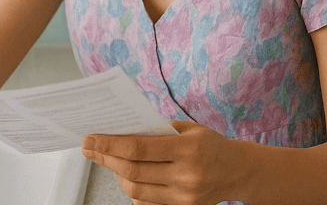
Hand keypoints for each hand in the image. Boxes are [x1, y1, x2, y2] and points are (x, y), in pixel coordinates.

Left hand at [82, 121, 235, 204]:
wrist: (236, 171)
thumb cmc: (209, 144)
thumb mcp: (188, 129)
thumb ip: (157, 131)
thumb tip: (120, 132)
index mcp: (188, 149)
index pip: (139, 148)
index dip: (110, 143)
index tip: (91, 138)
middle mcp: (187, 175)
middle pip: (133, 171)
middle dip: (106, 158)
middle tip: (89, 148)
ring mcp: (184, 196)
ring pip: (136, 190)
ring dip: (116, 175)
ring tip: (109, 160)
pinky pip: (146, 203)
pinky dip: (133, 191)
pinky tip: (127, 177)